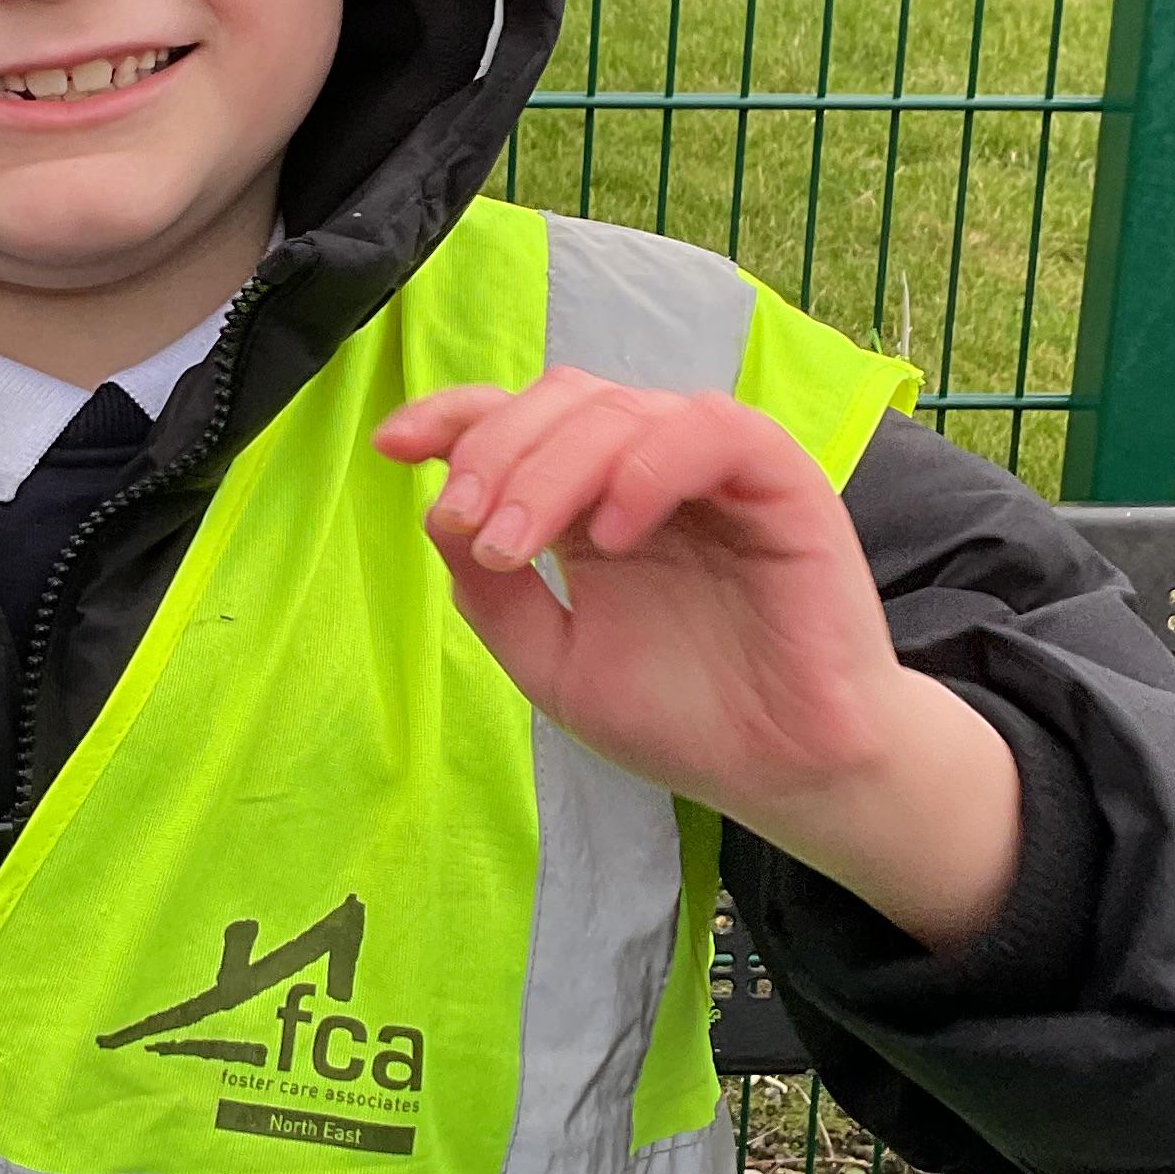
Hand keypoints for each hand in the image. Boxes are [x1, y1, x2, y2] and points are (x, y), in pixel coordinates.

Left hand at [376, 374, 1022, 949]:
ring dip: (552, 467)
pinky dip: (646, 467)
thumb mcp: (552, 662)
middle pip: (559, 400)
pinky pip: (709, 431)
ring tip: (519, 544)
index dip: (454, 417)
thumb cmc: (681, 717)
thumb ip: (491, 593)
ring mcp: (711, 469)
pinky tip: (613, 534)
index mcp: (591, 501)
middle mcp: (647, 470)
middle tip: (474, 530)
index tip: (392, 446)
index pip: (518, 421)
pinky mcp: (778, 479)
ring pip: (621, 409)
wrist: (782, 773)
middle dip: (496, 453)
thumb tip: (438, 513)